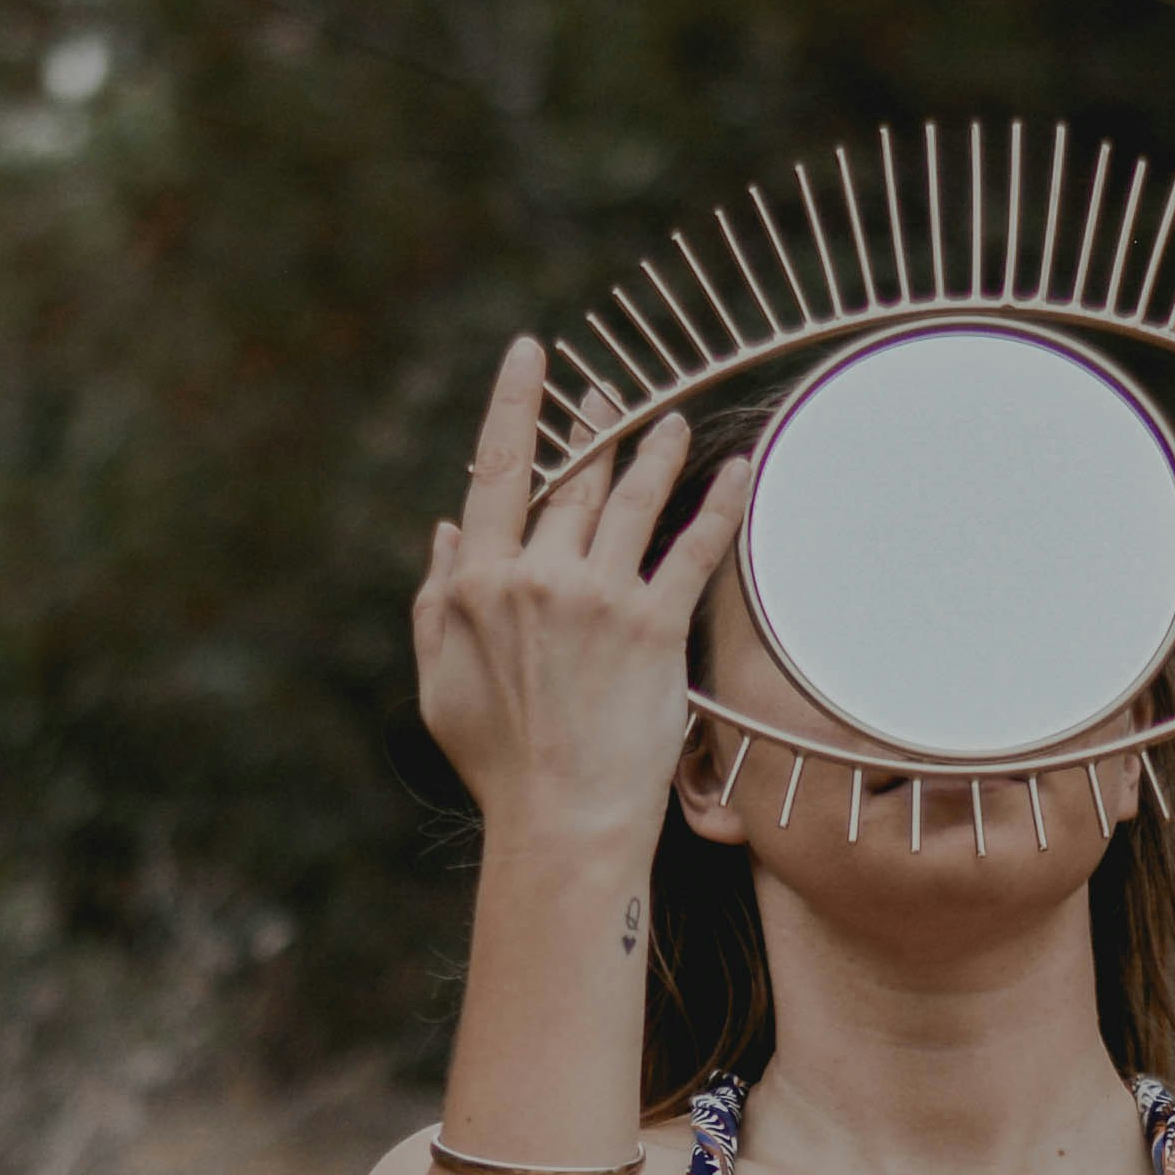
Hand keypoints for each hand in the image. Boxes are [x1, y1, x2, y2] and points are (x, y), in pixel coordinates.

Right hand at [410, 333, 739, 853]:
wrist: (562, 819)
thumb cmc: (497, 760)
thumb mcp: (439, 679)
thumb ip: (437, 597)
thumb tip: (448, 528)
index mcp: (480, 583)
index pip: (499, 470)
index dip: (516, 405)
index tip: (531, 356)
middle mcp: (539, 577)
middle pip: (571, 480)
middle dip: (592, 428)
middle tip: (607, 395)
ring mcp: (600, 598)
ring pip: (631, 500)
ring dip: (654, 451)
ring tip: (672, 419)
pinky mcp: (654, 626)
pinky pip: (692, 549)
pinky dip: (718, 504)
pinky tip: (737, 470)